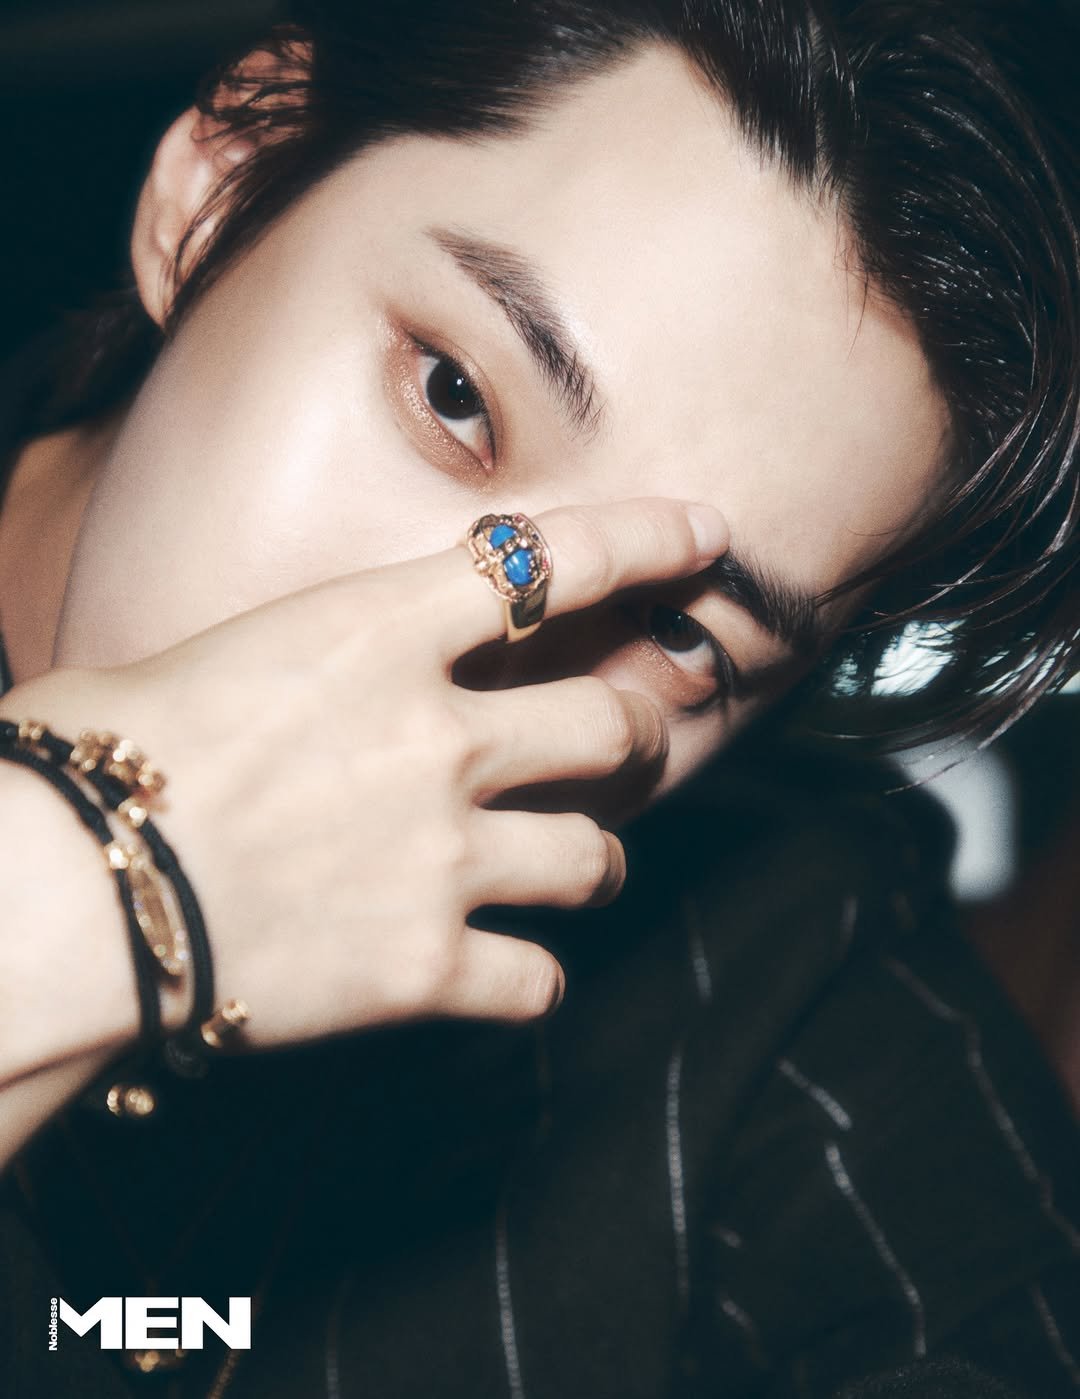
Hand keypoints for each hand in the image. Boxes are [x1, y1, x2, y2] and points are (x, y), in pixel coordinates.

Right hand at [15, 499, 726, 1048]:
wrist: (64, 896)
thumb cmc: (96, 760)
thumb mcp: (207, 660)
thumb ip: (301, 661)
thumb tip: (302, 683)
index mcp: (376, 636)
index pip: (550, 562)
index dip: (646, 540)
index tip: (706, 535)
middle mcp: (438, 741)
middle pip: (614, 725)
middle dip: (638, 734)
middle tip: (629, 742)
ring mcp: (443, 857)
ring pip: (598, 859)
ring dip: (597, 860)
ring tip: (577, 866)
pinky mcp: (426, 968)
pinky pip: (536, 980)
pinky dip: (528, 976)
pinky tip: (502, 971)